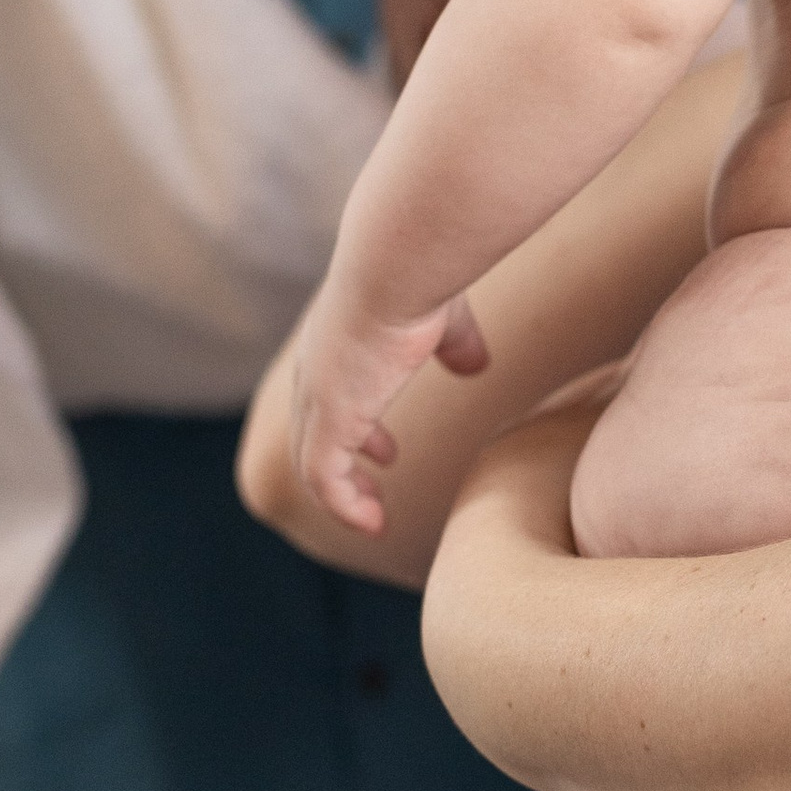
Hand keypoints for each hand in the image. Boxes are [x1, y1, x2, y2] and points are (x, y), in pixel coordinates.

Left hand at [289, 278, 490, 534]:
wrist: (398, 267)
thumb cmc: (422, 280)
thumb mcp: (444, 319)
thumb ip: (456, 344)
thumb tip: (477, 365)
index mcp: (337, 345)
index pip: (332, 398)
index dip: (358, 431)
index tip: (384, 453)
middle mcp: (316, 372)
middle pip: (313, 436)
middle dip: (344, 470)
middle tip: (372, 493)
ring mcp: (317, 397)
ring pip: (314, 465)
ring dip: (343, 498)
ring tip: (373, 520)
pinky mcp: (327, 420)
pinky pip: (324, 481)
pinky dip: (344, 507)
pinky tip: (373, 523)